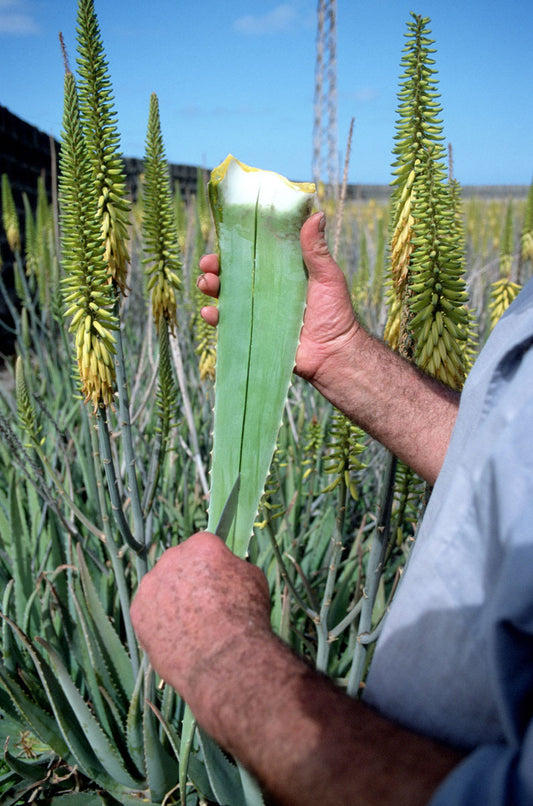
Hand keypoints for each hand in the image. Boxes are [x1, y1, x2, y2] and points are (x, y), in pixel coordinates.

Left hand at [130, 532, 271, 709]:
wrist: (225, 658)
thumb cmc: (245, 616)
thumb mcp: (254, 579)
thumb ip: (234, 567)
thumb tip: (227, 571)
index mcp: (201, 545)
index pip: (203, 547)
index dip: (212, 566)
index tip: (218, 582)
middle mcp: (171, 558)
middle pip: (178, 565)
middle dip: (188, 580)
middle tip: (203, 605)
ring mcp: (151, 585)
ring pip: (160, 588)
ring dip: (171, 600)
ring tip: (190, 626)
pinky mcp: (138, 612)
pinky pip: (149, 612)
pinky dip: (159, 622)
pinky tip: (177, 637)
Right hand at [197, 212, 359, 388]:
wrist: (334, 354)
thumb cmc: (335, 314)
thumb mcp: (327, 277)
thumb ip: (317, 249)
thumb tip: (316, 214)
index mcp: (281, 274)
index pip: (252, 256)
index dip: (234, 247)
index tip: (223, 239)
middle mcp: (265, 292)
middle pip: (233, 276)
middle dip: (216, 268)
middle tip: (209, 265)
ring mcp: (257, 314)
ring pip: (227, 298)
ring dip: (211, 288)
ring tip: (208, 284)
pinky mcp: (253, 335)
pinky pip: (228, 326)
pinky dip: (215, 319)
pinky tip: (210, 313)